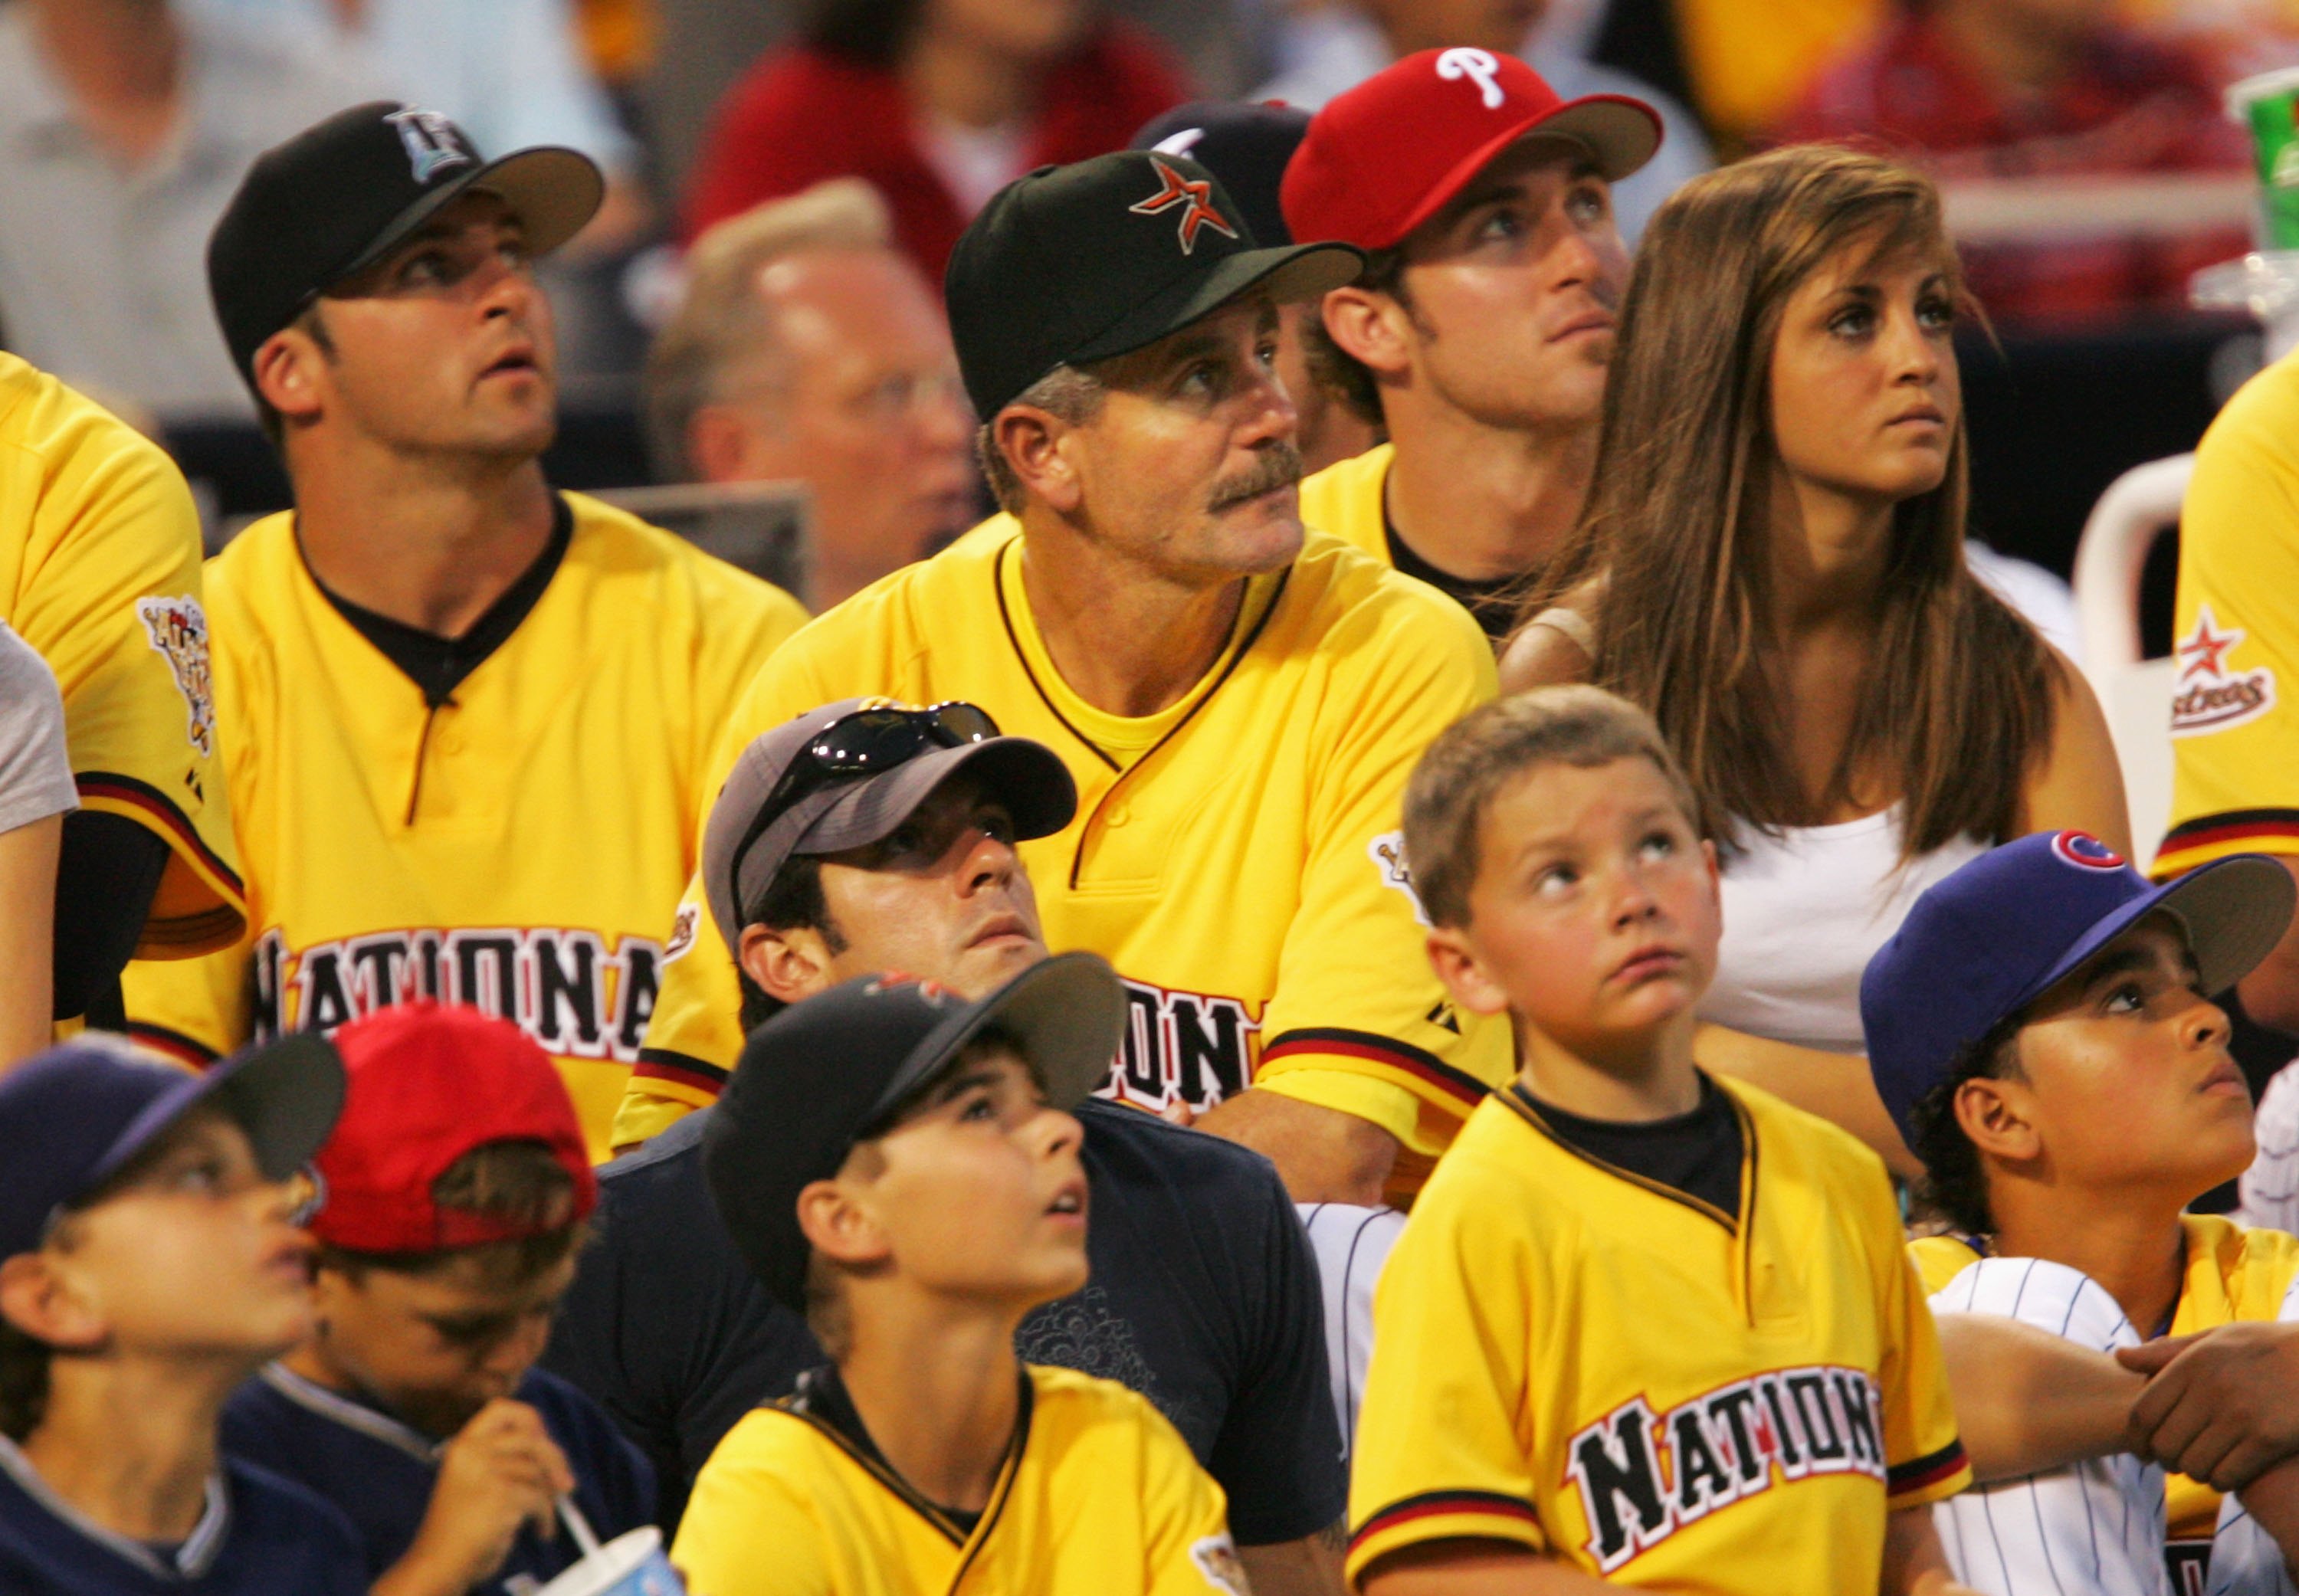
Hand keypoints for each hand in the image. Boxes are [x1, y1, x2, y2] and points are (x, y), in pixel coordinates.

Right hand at [380, 1399, 575, 1595]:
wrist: (438, 1564)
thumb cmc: (460, 1529)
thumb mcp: (476, 1481)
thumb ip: (504, 1461)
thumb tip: (555, 1458)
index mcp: (463, 1445)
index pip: (502, 1408)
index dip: (530, 1419)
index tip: (543, 1439)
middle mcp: (472, 1452)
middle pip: (531, 1438)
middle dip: (556, 1460)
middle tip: (566, 1484)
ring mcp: (485, 1472)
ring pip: (538, 1472)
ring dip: (549, 1498)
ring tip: (544, 1517)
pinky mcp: (499, 1495)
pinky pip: (539, 1499)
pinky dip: (546, 1517)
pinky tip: (541, 1531)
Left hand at [2117, 1322, 2298, 1488]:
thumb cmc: (2269, 1347)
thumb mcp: (2218, 1338)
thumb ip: (2168, 1352)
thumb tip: (2120, 1357)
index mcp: (2193, 1363)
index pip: (2144, 1411)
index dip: (2137, 1439)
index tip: (2142, 1451)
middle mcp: (2211, 1389)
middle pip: (2165, 1443)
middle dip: (2164, 1460)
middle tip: (2172, 1464)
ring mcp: (2240, 1415)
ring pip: (2194, 1464)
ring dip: (2193, 1473)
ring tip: (2201, 1468)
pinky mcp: (2268, 1439)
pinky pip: (2227, 1475)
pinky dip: (2221, 1481)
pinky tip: (2227, 1474)